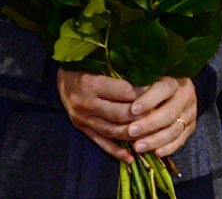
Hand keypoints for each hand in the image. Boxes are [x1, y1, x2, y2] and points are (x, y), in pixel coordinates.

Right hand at [59, 71, 197, 161]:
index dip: (144, 94)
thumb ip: (120, 71)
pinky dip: (117, 152)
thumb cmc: (86, 66)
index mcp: (91, 84)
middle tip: (160, 114)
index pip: (125, 93)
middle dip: (142, 116)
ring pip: (113, 131)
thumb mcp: (100, 63)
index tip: (158, 92)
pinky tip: (131, 158)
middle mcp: (85, 103)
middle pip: (121, 115)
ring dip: (134, 135)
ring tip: (152, 134)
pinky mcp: (82, 129)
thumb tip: (149, 76)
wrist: (62, 79)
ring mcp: (83, 119)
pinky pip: (102, 143)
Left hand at [127, 76, 197, 157]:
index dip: (148, 100)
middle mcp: (186, 95)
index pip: (163, 89)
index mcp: (175, 80)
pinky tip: (155, 153)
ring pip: (175, 129)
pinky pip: (181, 140)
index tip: (132, 109)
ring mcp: (190, 112)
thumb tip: (120, 91)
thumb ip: (139, 84)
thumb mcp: (150, 78)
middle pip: (170, 112)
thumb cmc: (154, 83)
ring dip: (155, 140)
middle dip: (149, 124)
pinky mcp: (191, 127)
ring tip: (137, 147)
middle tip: (131, 131)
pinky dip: (168, 148)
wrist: (178, 89)